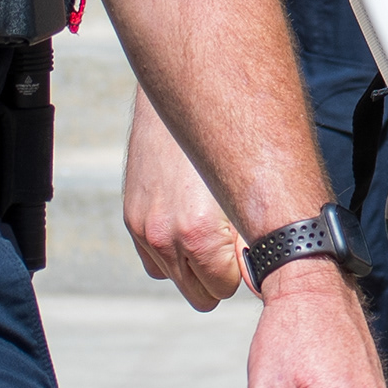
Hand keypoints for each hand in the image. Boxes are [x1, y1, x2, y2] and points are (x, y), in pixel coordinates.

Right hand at [123, 96, 247, 308]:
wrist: (187, 94)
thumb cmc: (232, 140)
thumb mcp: (250, 194)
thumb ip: (252, 243)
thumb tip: (257, 282)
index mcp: (197, 234)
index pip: (223, 289)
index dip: (240, 271)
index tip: (248, 248)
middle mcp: (163, 236)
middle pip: (198, 293)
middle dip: (219, 274)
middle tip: (234, 240)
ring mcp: (142, 228)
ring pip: (174, 278)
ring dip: (194, 264)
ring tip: (213, 227)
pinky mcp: (130, 216)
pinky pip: (153, 260)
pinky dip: (172, 250)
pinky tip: (189, 220)